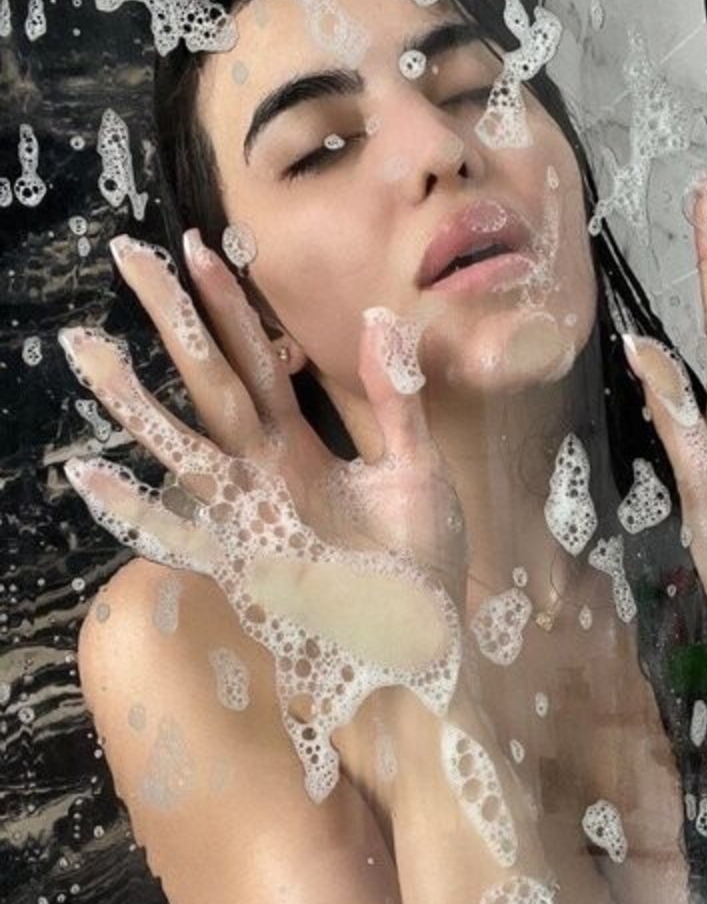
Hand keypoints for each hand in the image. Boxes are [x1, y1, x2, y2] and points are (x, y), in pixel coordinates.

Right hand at [59, 232, 470, 800]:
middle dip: (172, 316)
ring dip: (134, 397)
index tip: (198, 245)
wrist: (422, 658)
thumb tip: (383, 315)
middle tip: (129, 251)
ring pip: (181, 442)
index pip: (257, 358)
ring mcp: (245, 517)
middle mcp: (261, 472)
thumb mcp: (417, 472)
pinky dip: (133, 509)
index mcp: (299, 446)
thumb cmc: (418, 572)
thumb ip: (396, 400)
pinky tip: (89, 477)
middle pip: (210, 378)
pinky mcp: (244, 566)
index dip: (229, 305)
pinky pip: (179, 533)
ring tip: (87, 348)